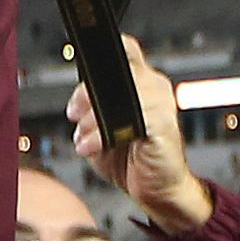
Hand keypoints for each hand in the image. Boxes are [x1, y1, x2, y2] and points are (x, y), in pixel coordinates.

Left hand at [67, 34, 213, 232]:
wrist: (158, 189)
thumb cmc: (132, 158)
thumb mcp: (105, 128)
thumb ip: (94, 109)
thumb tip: (79, 100)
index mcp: (143, 83)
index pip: (127, 51)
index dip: (103, 57)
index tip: (84, 81)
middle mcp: (156, 87)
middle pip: (118, 70)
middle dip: (88, 94)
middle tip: (75, 115)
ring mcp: (162, 104)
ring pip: (123, 93)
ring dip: (95, 119)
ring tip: (86, 140)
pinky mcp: (163, 124)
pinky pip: (131, 117)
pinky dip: (106, 134)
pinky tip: (95, 147)